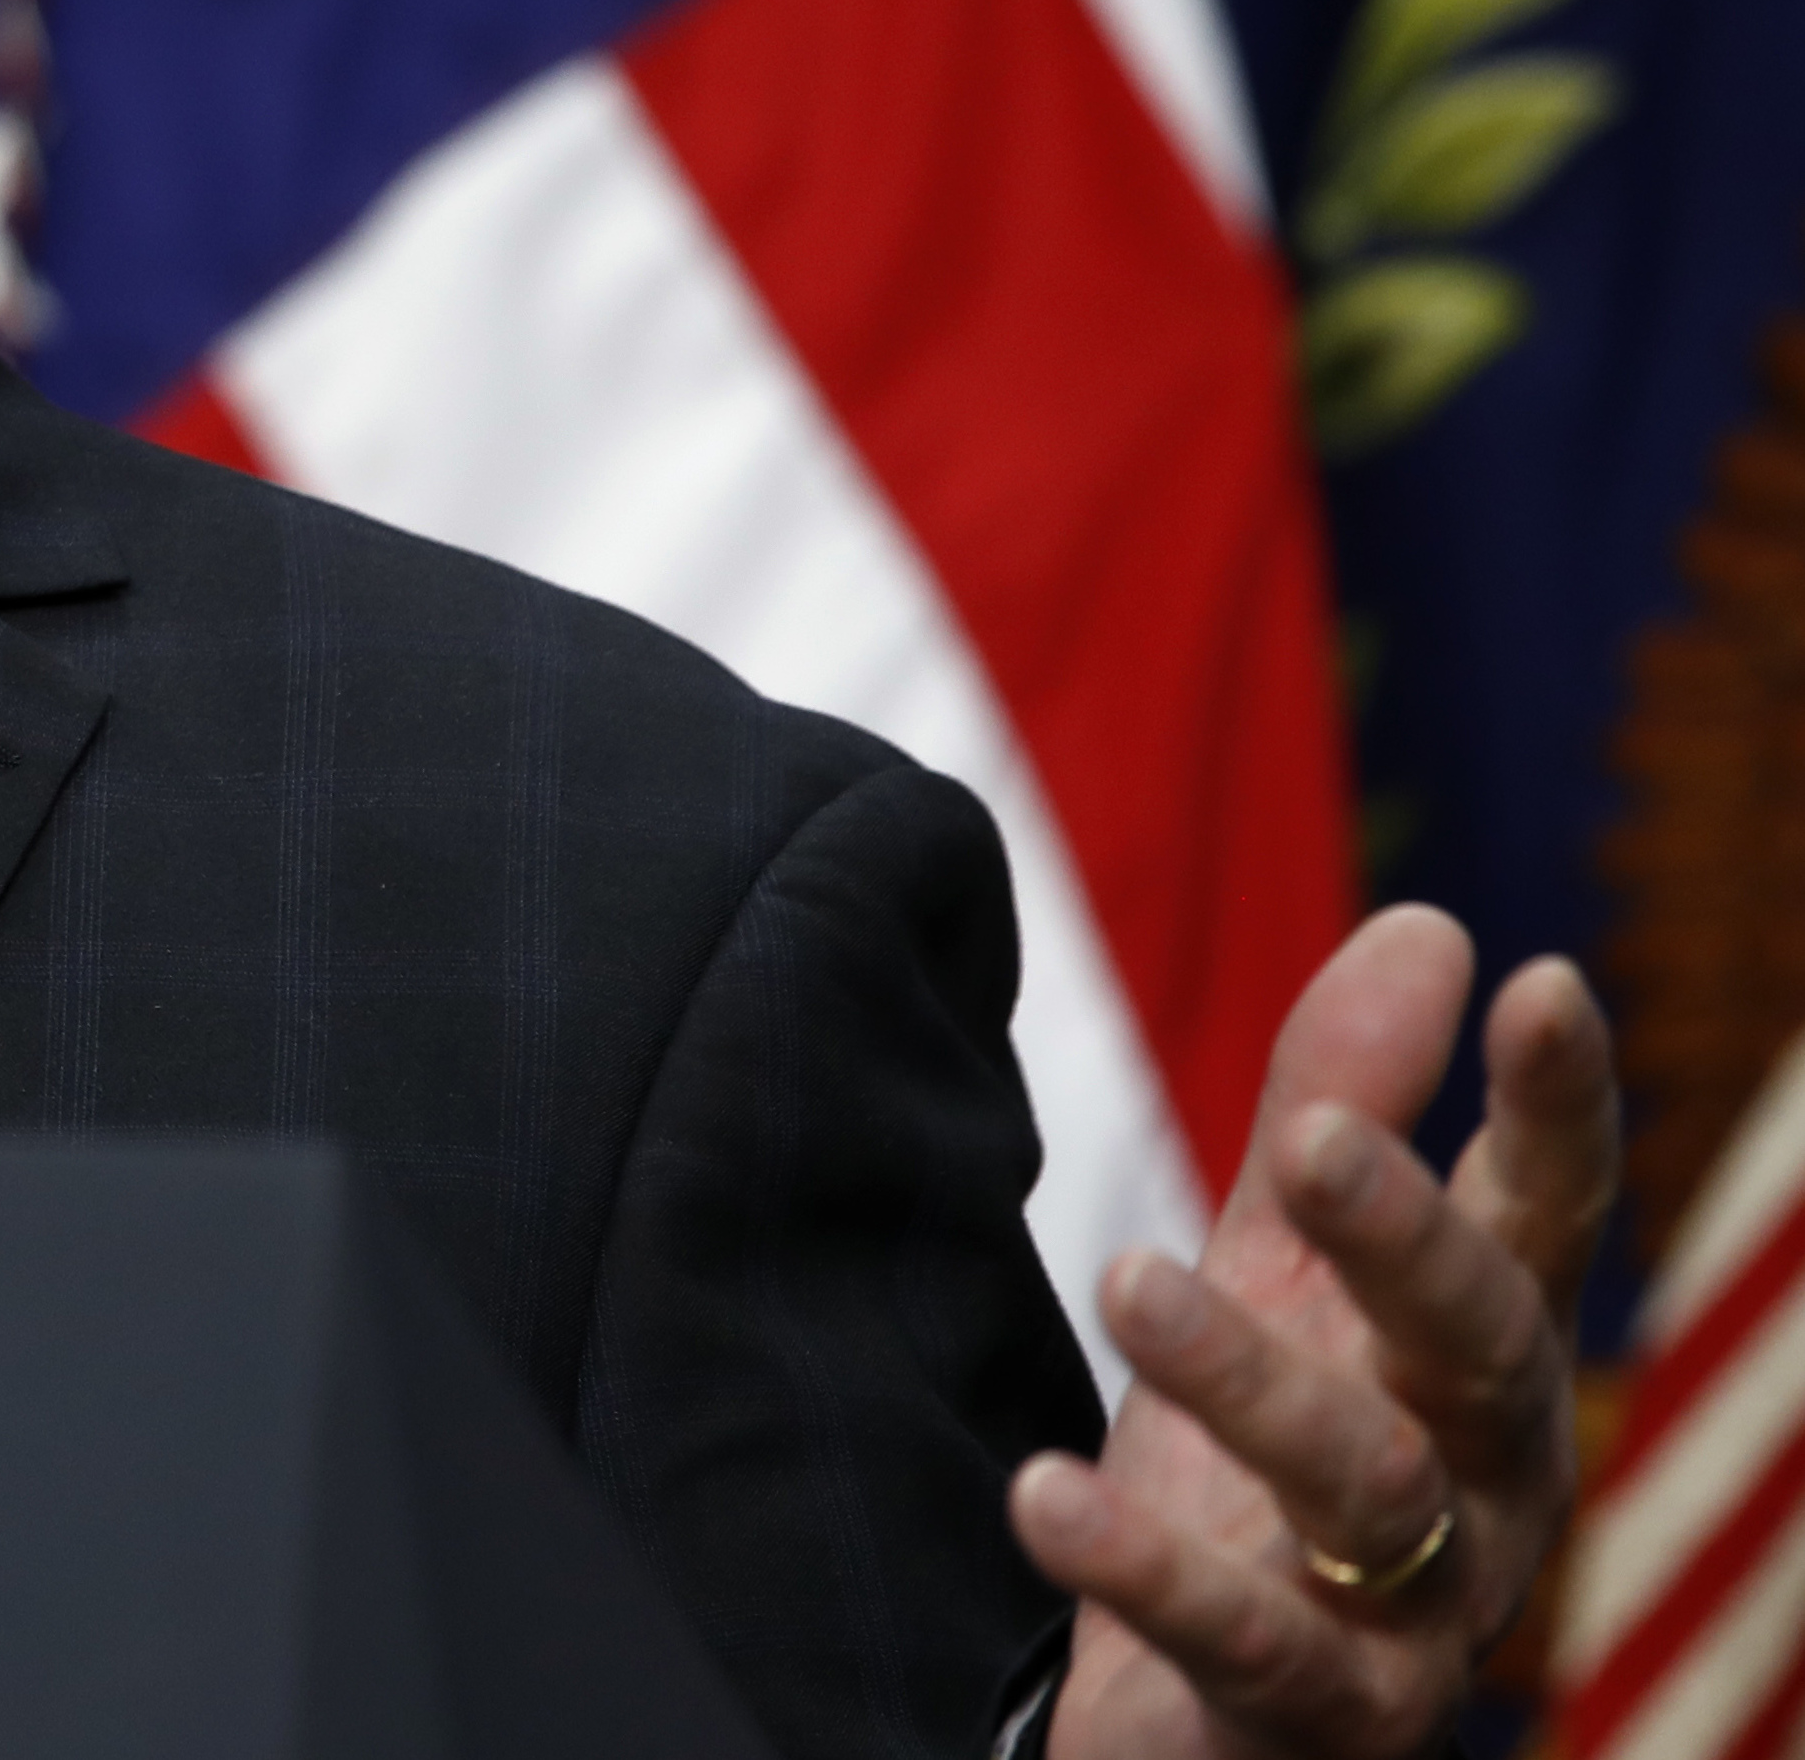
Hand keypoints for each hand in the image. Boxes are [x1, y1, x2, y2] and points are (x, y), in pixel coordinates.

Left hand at [1021, 905, 1614, 1757]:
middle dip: (1408, 1243)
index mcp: (1479, 1364)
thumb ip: (1337, 1118)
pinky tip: (1045, 1493)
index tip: (1543, 981)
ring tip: (1128, 1282)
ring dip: (1252, 1383)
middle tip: (1318, 1147)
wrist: (1199, 1727)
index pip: (1543, 1221)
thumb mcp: (1284, 1280)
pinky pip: (1251, 1648)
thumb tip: (1430, 925)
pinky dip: (1151, 1571)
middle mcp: (1485, 1487)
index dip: (1557, 1110)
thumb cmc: (1265, 1479)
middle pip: (1480, 1347)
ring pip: (1368, 1488)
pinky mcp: (1317, 1720)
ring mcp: (1415, 1615)